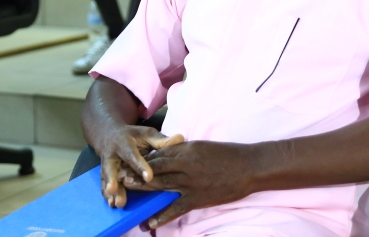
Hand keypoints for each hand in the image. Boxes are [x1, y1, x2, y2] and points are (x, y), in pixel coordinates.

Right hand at [96, 125, 183, 208]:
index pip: (132, 155)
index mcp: (124, 143)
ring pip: (107, 179)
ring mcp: (106, 166)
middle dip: (112, 179)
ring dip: (112, 192)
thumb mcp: (147, 134)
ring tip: (117, 203)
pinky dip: (107, 195)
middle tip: (114, 189)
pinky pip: (103, 185)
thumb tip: (180, 139)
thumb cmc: (134, 136)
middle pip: (111, 167)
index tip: (149, 177)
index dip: (140, 166)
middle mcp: (112, 155)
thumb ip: (161, 140)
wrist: (110, 135)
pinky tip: (112, 204)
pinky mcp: (104, 175)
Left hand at [122, 140, 256, 228]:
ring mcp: (190, 183)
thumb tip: (169, 153)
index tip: (129, 161)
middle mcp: (185, 165)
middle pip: (155, 170)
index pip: (159, 154)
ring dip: (144, 192)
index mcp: (186, 150)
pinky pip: (175, 208)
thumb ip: (185, 151)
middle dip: (136, 174)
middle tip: (120, 178)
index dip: (143, 159)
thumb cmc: (228, 154)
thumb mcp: (204, 146)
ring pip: (161, 187)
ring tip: (127, 196)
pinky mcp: (198, 198)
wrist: (248, 167)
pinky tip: (150, 222)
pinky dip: (162, 216)